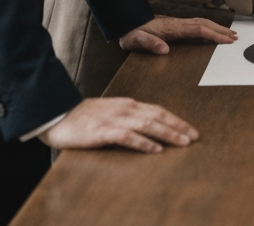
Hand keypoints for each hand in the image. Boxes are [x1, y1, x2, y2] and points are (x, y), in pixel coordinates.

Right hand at [40, 97, 198, 153]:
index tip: (190, 129)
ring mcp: (115, 119)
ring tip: (182, 142)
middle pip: (158, 116)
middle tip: (194, 137)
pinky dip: (144, 142)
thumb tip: (148, 129)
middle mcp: (126, 109)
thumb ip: (128, 118)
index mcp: (129, 104)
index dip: (176, 119)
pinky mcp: (103, 131)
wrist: (59, 114)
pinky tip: (155, 149)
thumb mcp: (111, 113)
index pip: (159, 110)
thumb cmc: (84, 116)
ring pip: (149, 125)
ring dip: (168, 133)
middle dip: (179, 126)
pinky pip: (128, 136)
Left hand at [119, 15, 236, 54]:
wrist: (127, 22)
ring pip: (203, 22)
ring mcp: (179, 23)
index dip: (214, 34)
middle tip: (235, 37)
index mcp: (173, 28)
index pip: (198, 30)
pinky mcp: (177, 25)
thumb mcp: (136, 40)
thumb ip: (150, 43)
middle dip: (221, 30)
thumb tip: (164, 50)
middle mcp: (179, 23)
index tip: (227, 40)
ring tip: (229, 33)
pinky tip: (212, 31)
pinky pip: (198, 24)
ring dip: (217, 27)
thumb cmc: (132, 33)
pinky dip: (209, 27)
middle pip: (205, 24)